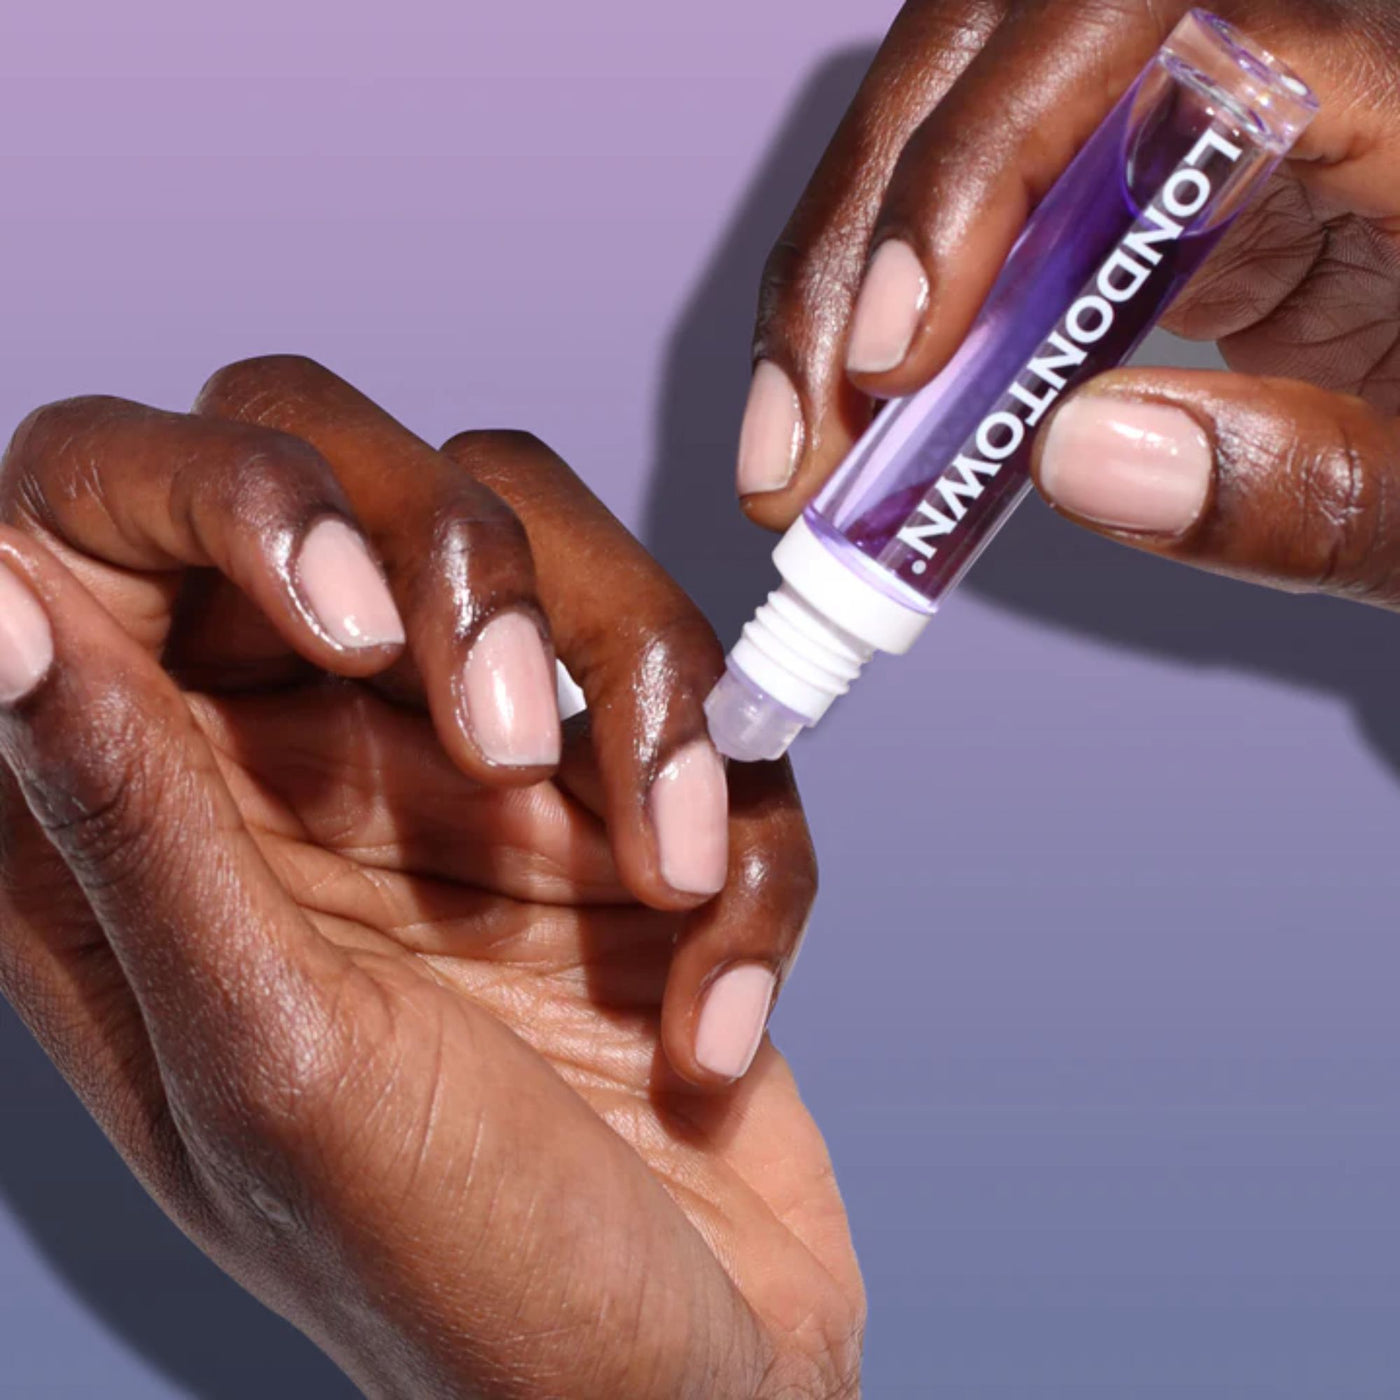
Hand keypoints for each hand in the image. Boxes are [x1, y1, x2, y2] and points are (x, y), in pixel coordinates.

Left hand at [0, 358, 862, 1398]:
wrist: (694, 1381)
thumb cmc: (466, 1279)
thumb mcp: (280, 1062)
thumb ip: (128, 823)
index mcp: (143, 822)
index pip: (99, 513)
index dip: (223, 493)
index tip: (353, 616)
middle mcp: (300, 758)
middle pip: (363, 469)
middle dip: (474, 575)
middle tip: (518, 751)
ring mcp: (470, 771)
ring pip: (559, 555)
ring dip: (645, 707)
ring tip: (662, 886)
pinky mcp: (614, 802)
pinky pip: (693, 701)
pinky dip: (735, 832)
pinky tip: (709, 1006)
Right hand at [733, 0, 1399, 612]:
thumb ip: (1314, 485)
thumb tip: (1080, 462)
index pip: (1149, 25)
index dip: (987, 167)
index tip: (897, 348)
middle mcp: (1290, 55)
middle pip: (1009, 45)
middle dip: (870, 239)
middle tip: (800, 435)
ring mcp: (1213, 114)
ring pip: (971, 109)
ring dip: (851, 275)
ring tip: (801, 446)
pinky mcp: (1166, 183)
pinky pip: (998, 199)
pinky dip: (907, 306)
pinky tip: (865, 411)